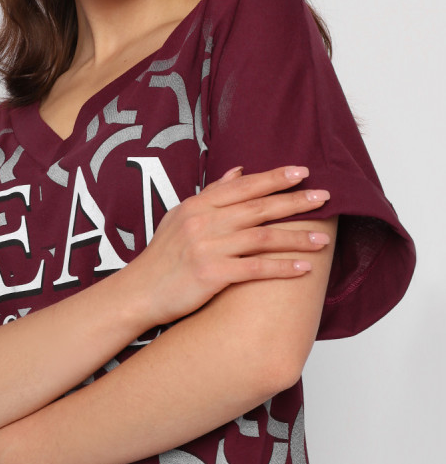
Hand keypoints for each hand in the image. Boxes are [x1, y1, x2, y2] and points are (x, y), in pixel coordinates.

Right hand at [124, 165, 330, 326]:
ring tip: (323, 239)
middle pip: (258, 208)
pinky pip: (255, 269)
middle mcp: (204, 222)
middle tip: (325, 197)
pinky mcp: (211, 275)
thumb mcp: (180, 217)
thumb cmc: (162, 257)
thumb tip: (237, 171)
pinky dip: (282, 267)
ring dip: (296, 237)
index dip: (274, 178)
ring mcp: (207, 248)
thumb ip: (211, 194)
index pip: (243, 186)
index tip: (302, 172)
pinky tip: (303, 268)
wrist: (139, 292)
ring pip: (262, 237)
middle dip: (295, 202)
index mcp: (198, 206)